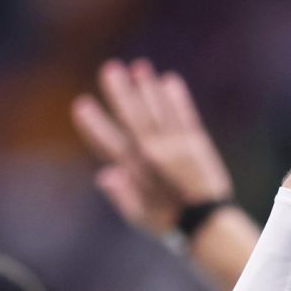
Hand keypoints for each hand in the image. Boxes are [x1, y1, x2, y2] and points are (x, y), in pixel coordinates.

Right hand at [72, 58, 234, 236]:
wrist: (209, 225)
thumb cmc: (169, 222)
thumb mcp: (139, 216)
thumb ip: (121, 195)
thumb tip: (103, 175)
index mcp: (136, 173)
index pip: (109, 144)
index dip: (95, 125)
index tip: (82, 105)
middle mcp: (155, 156)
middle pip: (134, 119)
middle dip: (121, 93)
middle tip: (110, 68)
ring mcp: (177, 148)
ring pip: (159, 113)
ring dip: (149, 88)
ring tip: (140, 66)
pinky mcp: (197, 145)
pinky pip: (186, 117)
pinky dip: (178, 99)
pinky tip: (170, 80)